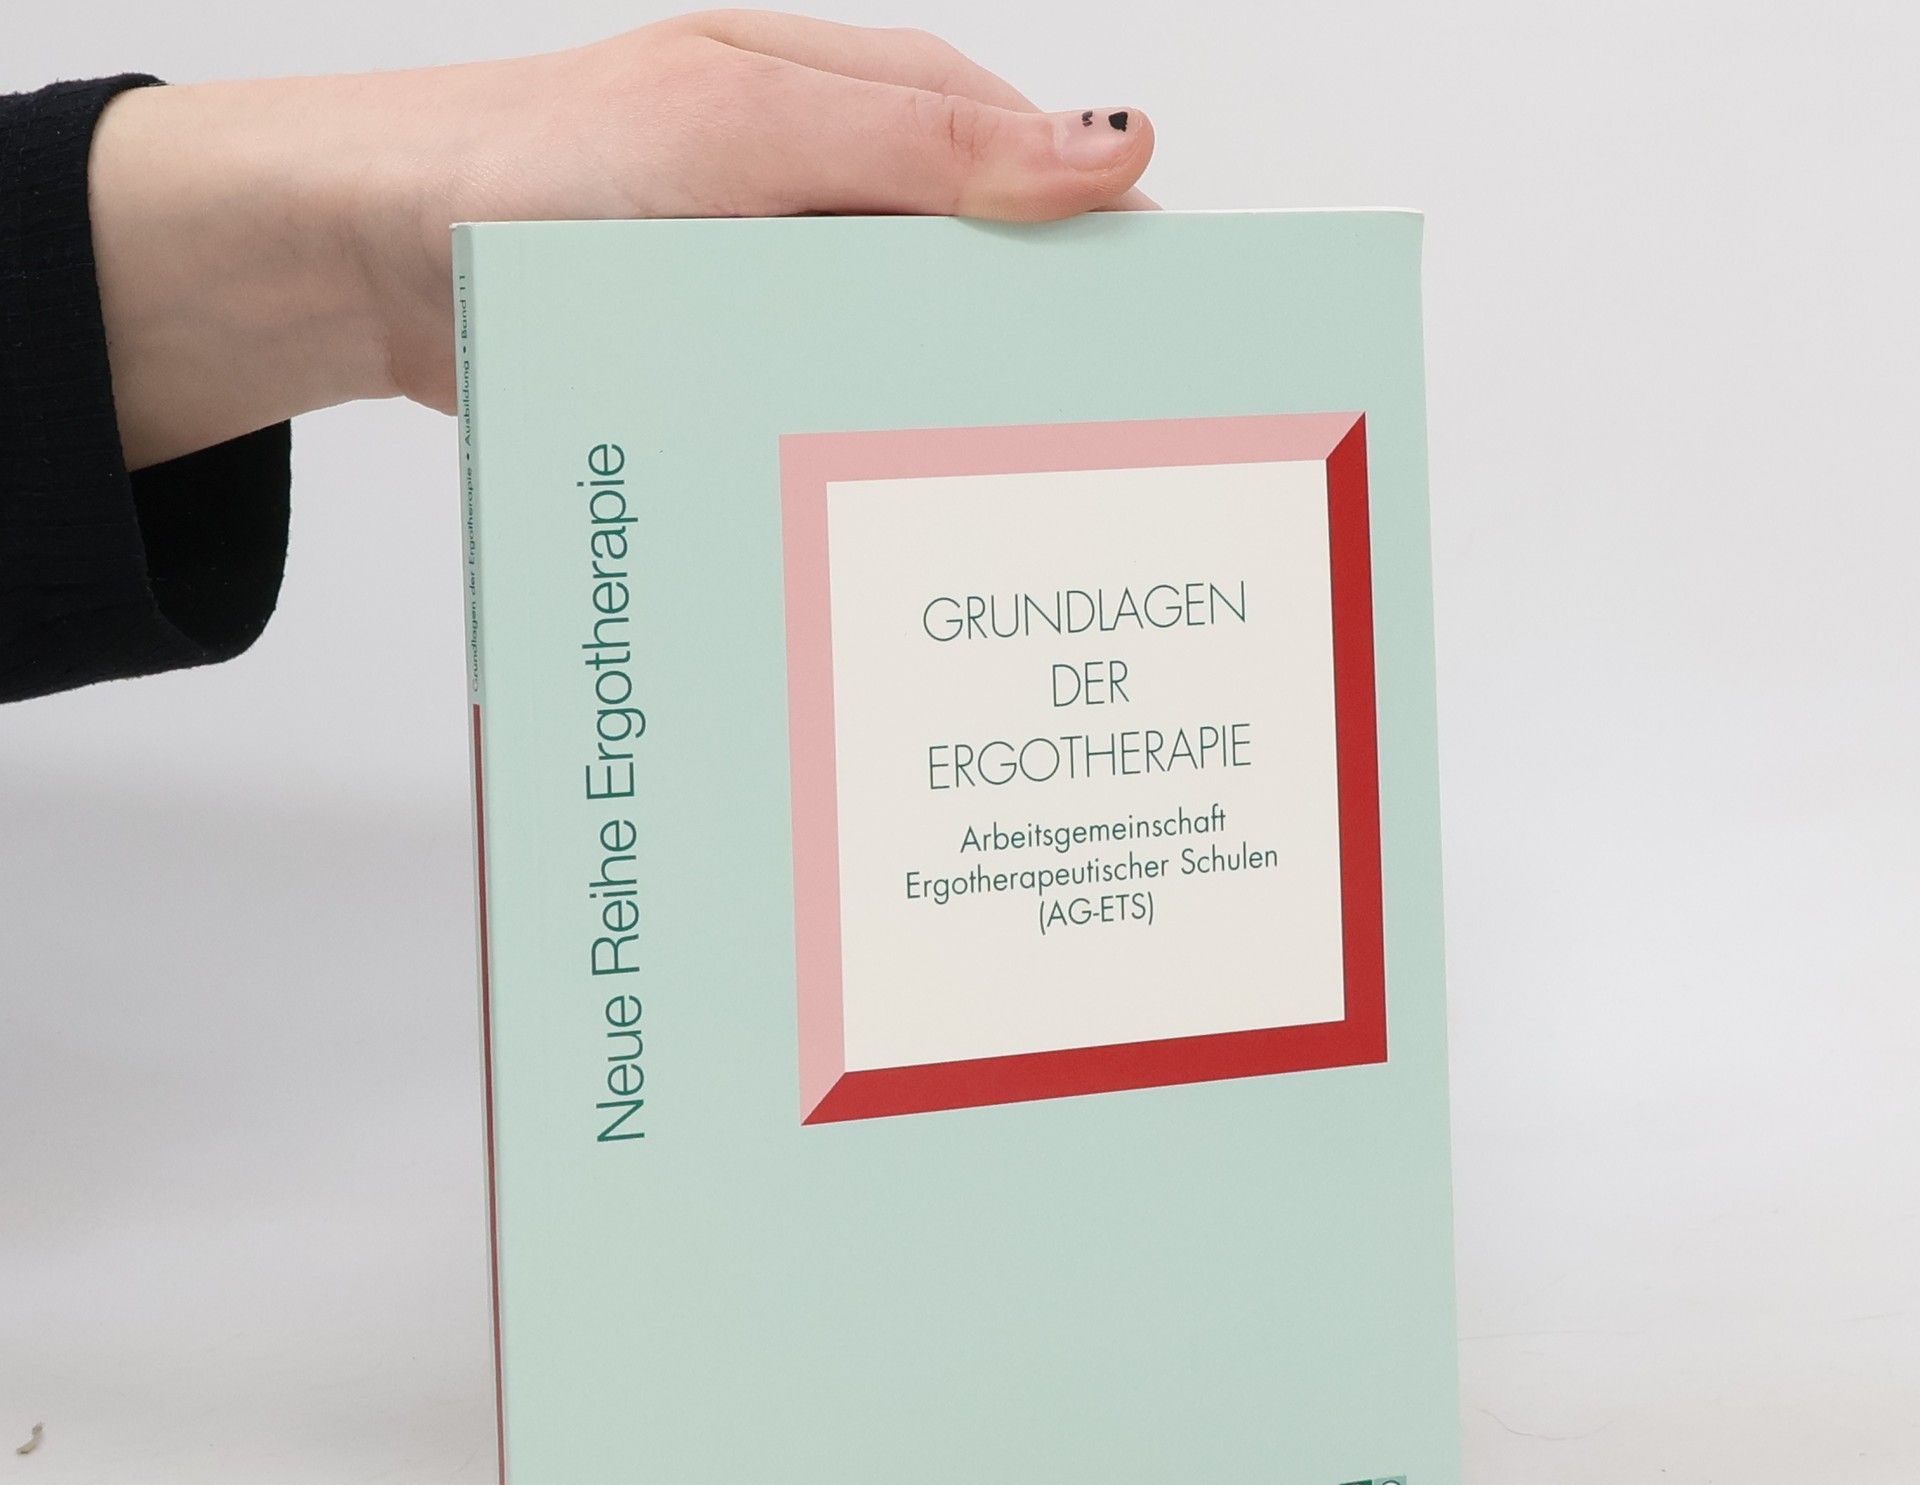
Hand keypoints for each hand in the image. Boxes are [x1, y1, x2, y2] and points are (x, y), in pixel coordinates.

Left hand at [87, 11, 1155, 468]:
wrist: (369, 262)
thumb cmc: (528, 166)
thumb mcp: (739, 135)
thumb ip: (918, 148)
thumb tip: (1109, 143)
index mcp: (854, 106)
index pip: (1031, 168)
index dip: (1105, 245)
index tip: (1172, 333)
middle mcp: (826, 194)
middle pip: (977, 277)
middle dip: (1035, 353)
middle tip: (1096, 446)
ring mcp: (777, 281)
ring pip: (905, 355)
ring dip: (941, 415)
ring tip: (1003, 496)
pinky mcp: (728, 361)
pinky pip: (826, 404)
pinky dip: (858, 446)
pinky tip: (883, 496)